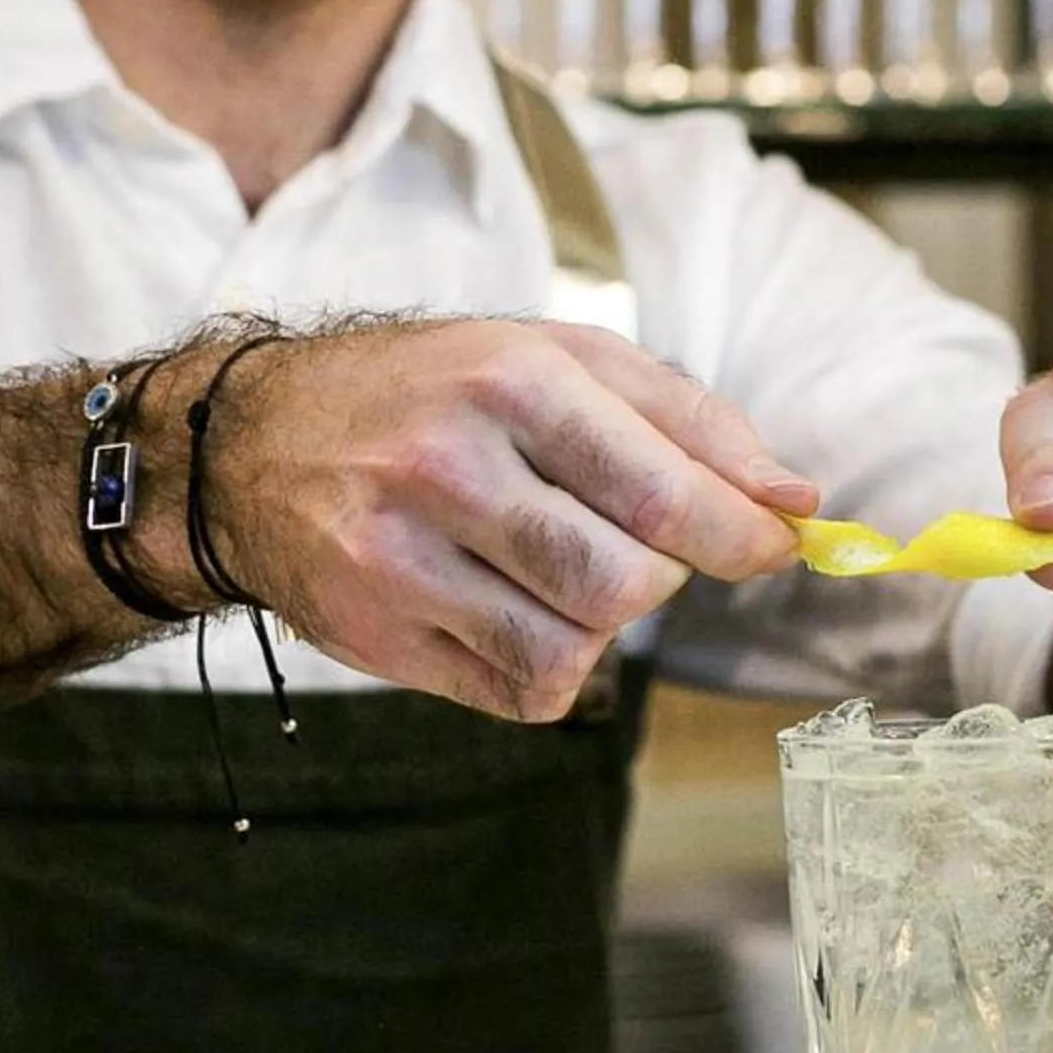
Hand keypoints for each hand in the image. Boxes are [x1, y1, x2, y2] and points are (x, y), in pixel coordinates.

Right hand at [191, 320, 812, 722]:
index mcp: (511, 381)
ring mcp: (401, 560)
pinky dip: (549, 668)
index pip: (664, 491)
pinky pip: (520, 694)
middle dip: (660, 578)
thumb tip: (797, 501)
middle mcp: (447, 468)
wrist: (255, 442)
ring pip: (573, 650)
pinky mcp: (379, 637)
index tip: (776, 544)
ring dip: (601, 625)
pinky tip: (515, 610)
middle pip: (624, 584)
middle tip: (637, 545)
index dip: (743, 536)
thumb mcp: (559, 359)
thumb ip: (690, 423)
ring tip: (564, 571)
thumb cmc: (437, 392)